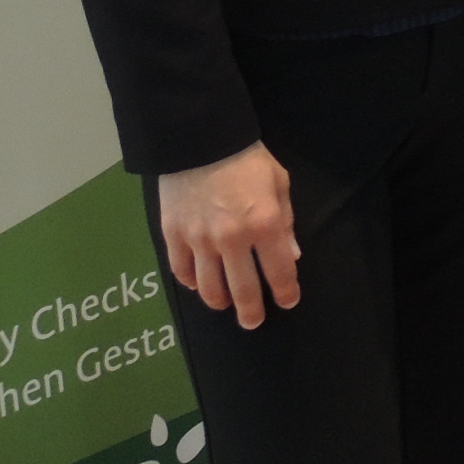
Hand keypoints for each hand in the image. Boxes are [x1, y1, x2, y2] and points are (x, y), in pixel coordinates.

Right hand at [155, 143, 297, 328]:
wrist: (200, 141)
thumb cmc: (247, 159)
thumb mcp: (279, 183)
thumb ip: (285, 221)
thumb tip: (290, 256)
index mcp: (264, 225)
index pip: (279, 270)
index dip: (285, 291)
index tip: (288, 302)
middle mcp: (231, 240)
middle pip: (242, 289)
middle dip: (251, 311)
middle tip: (254, 322)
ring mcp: (198, 241)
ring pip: (209, 288)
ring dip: (220, 301)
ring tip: (227, 305)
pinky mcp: (173, 236)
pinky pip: (182, 271)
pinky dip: (191, 283)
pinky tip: (199, 284)